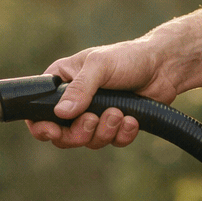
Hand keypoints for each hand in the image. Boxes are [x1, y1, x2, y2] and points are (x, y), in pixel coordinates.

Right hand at [24, 40, 169, 148]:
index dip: (41, 126)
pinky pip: (111, 142)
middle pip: (61, 135)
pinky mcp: (114, 127)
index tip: (53, 131)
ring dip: (104, 131)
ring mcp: (94, 116)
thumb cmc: (128, 57)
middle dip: (79, 133)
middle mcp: (74, 102)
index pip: (37, 111)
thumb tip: (60, 113)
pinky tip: (132, 120)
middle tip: (93, 120)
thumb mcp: (99, 65)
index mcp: (61, 83)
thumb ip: (80, 88)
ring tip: (119, 113)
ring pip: (87, 141)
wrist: (164, 66)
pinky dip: (122, 134)